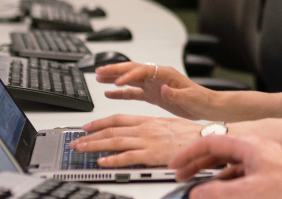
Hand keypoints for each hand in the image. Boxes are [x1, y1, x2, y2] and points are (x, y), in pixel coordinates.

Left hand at [70, 114, 203, 166]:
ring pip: (115, 141)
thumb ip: (151, 127)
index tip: (87, 127)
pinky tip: (102, 162)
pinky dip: (113, 159)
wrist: (205, 138)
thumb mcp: (167, 124)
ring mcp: (147, 140)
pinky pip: (128, 157)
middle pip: (111, 130)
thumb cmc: (190, 134)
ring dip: (95, 145)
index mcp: (147, 120)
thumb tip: (139, 132)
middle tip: (76, 141)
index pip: (117, 119)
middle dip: (91, 135)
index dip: (100, 122)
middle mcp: (144, 128)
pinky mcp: (152, 154)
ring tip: (81, 149)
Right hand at [95, 61, 213, 119]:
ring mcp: (153, 85)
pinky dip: (120, 93)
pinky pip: (133, 92)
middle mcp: (157, 76)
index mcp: (165, 73)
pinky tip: (109, 93)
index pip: (143, 70)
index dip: (129, 75)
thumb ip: (176, 93)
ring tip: (97, 77)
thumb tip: (164, 88)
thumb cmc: (201, 99)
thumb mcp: (190, 97)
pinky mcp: (152, 95)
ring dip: (113, 78)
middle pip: (132, 70)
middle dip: (114, 70)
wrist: (206, 106)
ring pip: (129, 79)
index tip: (117, 82)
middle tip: (98, 71)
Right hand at [169, 136, 281, 198]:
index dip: (188, 154)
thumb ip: (219, 192)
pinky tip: (228, 194)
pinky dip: (230, 183)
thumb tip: (197, 193)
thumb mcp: (249, 192)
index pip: (209, 142)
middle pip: (219, 152)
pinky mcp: (274, 175)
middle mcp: (256, 150)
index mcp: (248, 146)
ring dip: (214, 176)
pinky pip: (244, 175)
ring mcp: (266, 162)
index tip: (174, 165)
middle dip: (198, 164)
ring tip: (201, 188)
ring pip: (232, 166)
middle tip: (183, 176)